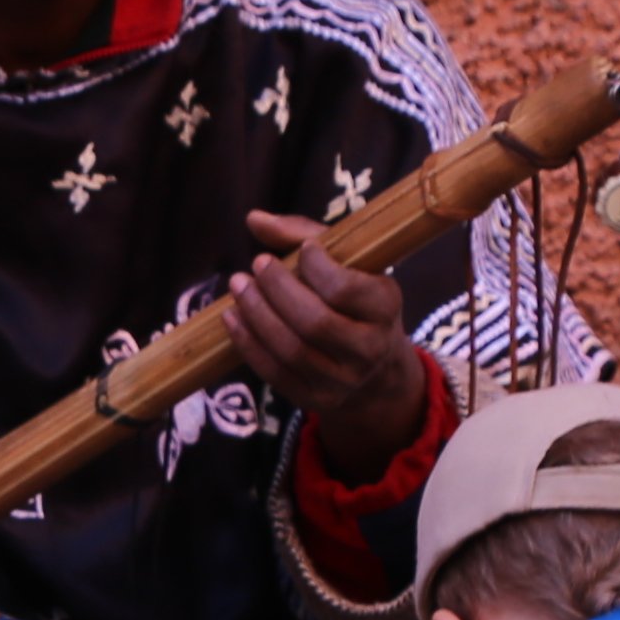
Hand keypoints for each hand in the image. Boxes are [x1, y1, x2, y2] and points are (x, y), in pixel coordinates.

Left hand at [233, 209, 433, 476]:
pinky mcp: (317, 400)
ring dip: (257, 315)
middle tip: (256, 265)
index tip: (301, 251)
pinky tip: (232, 317)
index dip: (317, 268)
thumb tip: (253, 218)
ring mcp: (344, 380)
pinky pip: (276, 374)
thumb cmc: (355, 299)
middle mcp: (370, 349)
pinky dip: (248, 344)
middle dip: (278, 290)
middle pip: (316, 323)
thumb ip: (303, 234)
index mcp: (386, 307)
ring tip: (239, 286)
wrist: (375, 367)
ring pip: (293, 351)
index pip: (346, 290)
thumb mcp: (349, 263)